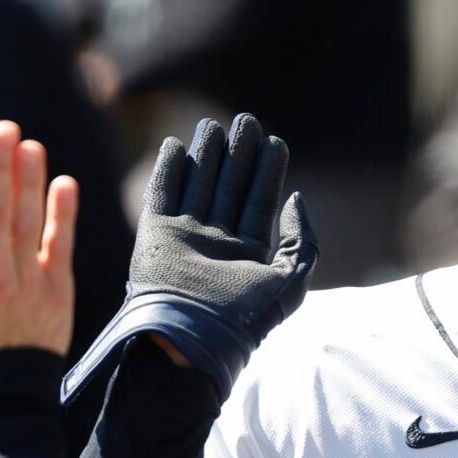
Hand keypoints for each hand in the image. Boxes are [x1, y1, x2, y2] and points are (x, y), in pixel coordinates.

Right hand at [64, 113, 314, 406]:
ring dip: (207, 154)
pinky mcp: (155, 236)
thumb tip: (297, 199)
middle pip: (229, 187)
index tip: (276, 142)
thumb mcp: (291, 282)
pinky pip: (162, 194)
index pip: (259, 203)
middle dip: (239, 154)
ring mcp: (184, 238)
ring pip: (198, 185)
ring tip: (215, 124)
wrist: (192, 337)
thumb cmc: (244, 318)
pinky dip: (168, 169)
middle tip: (246, 120)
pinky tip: (176, 145)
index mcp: (247, 254)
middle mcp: (216, 243)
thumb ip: (302, 242)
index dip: (268, 172)